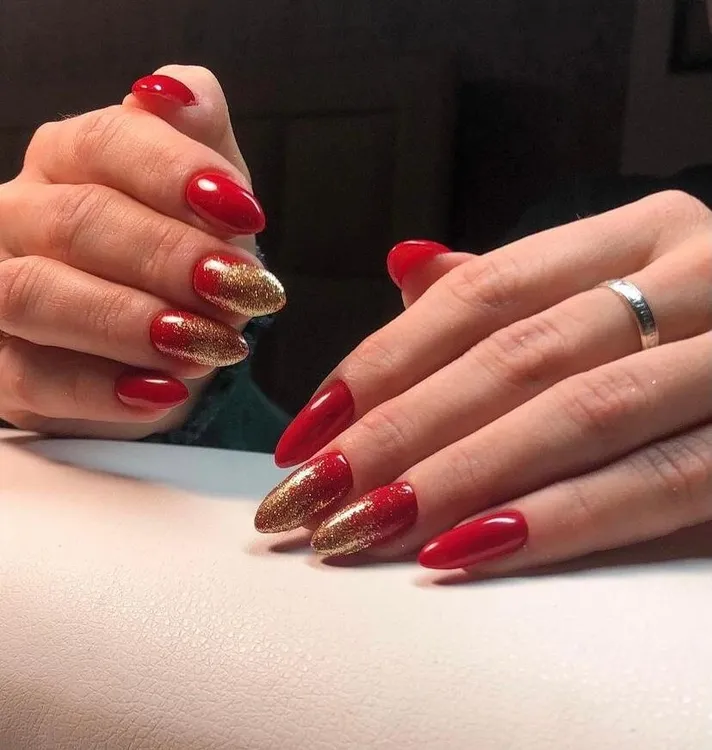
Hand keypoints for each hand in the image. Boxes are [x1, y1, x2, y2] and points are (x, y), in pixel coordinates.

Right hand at [0, 65, 284, 438]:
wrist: (171, 345)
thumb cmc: (188, 264)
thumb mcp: (212, 202)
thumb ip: (202, 143)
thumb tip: (178, 92)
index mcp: (73, 160)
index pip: (108, 143)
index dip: (176, 175)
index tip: (247, 213)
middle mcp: (23, 215)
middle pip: (76, 220)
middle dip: (168, 258)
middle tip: (242, 291)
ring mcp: (1, 289)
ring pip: (34, 294)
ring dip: (130, 322)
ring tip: (210, 344)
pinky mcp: (4, 367)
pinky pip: (32, 379)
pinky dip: (103, 389)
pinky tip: (165, 392)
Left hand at [255, 191, 711, 575]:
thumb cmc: (698, 327)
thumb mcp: (617, 286)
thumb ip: (515, 286)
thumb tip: (402, 268)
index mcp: (639, 233)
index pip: (481, 293)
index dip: (383, 361)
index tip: (308, 428)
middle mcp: (696, 275)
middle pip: (514, 358)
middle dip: (399, 433)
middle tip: (310, 497)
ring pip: (574, 419)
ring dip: (454, 481)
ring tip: (363, 529)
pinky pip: (657, 485)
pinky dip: (558, 521)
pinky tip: (468, 552)